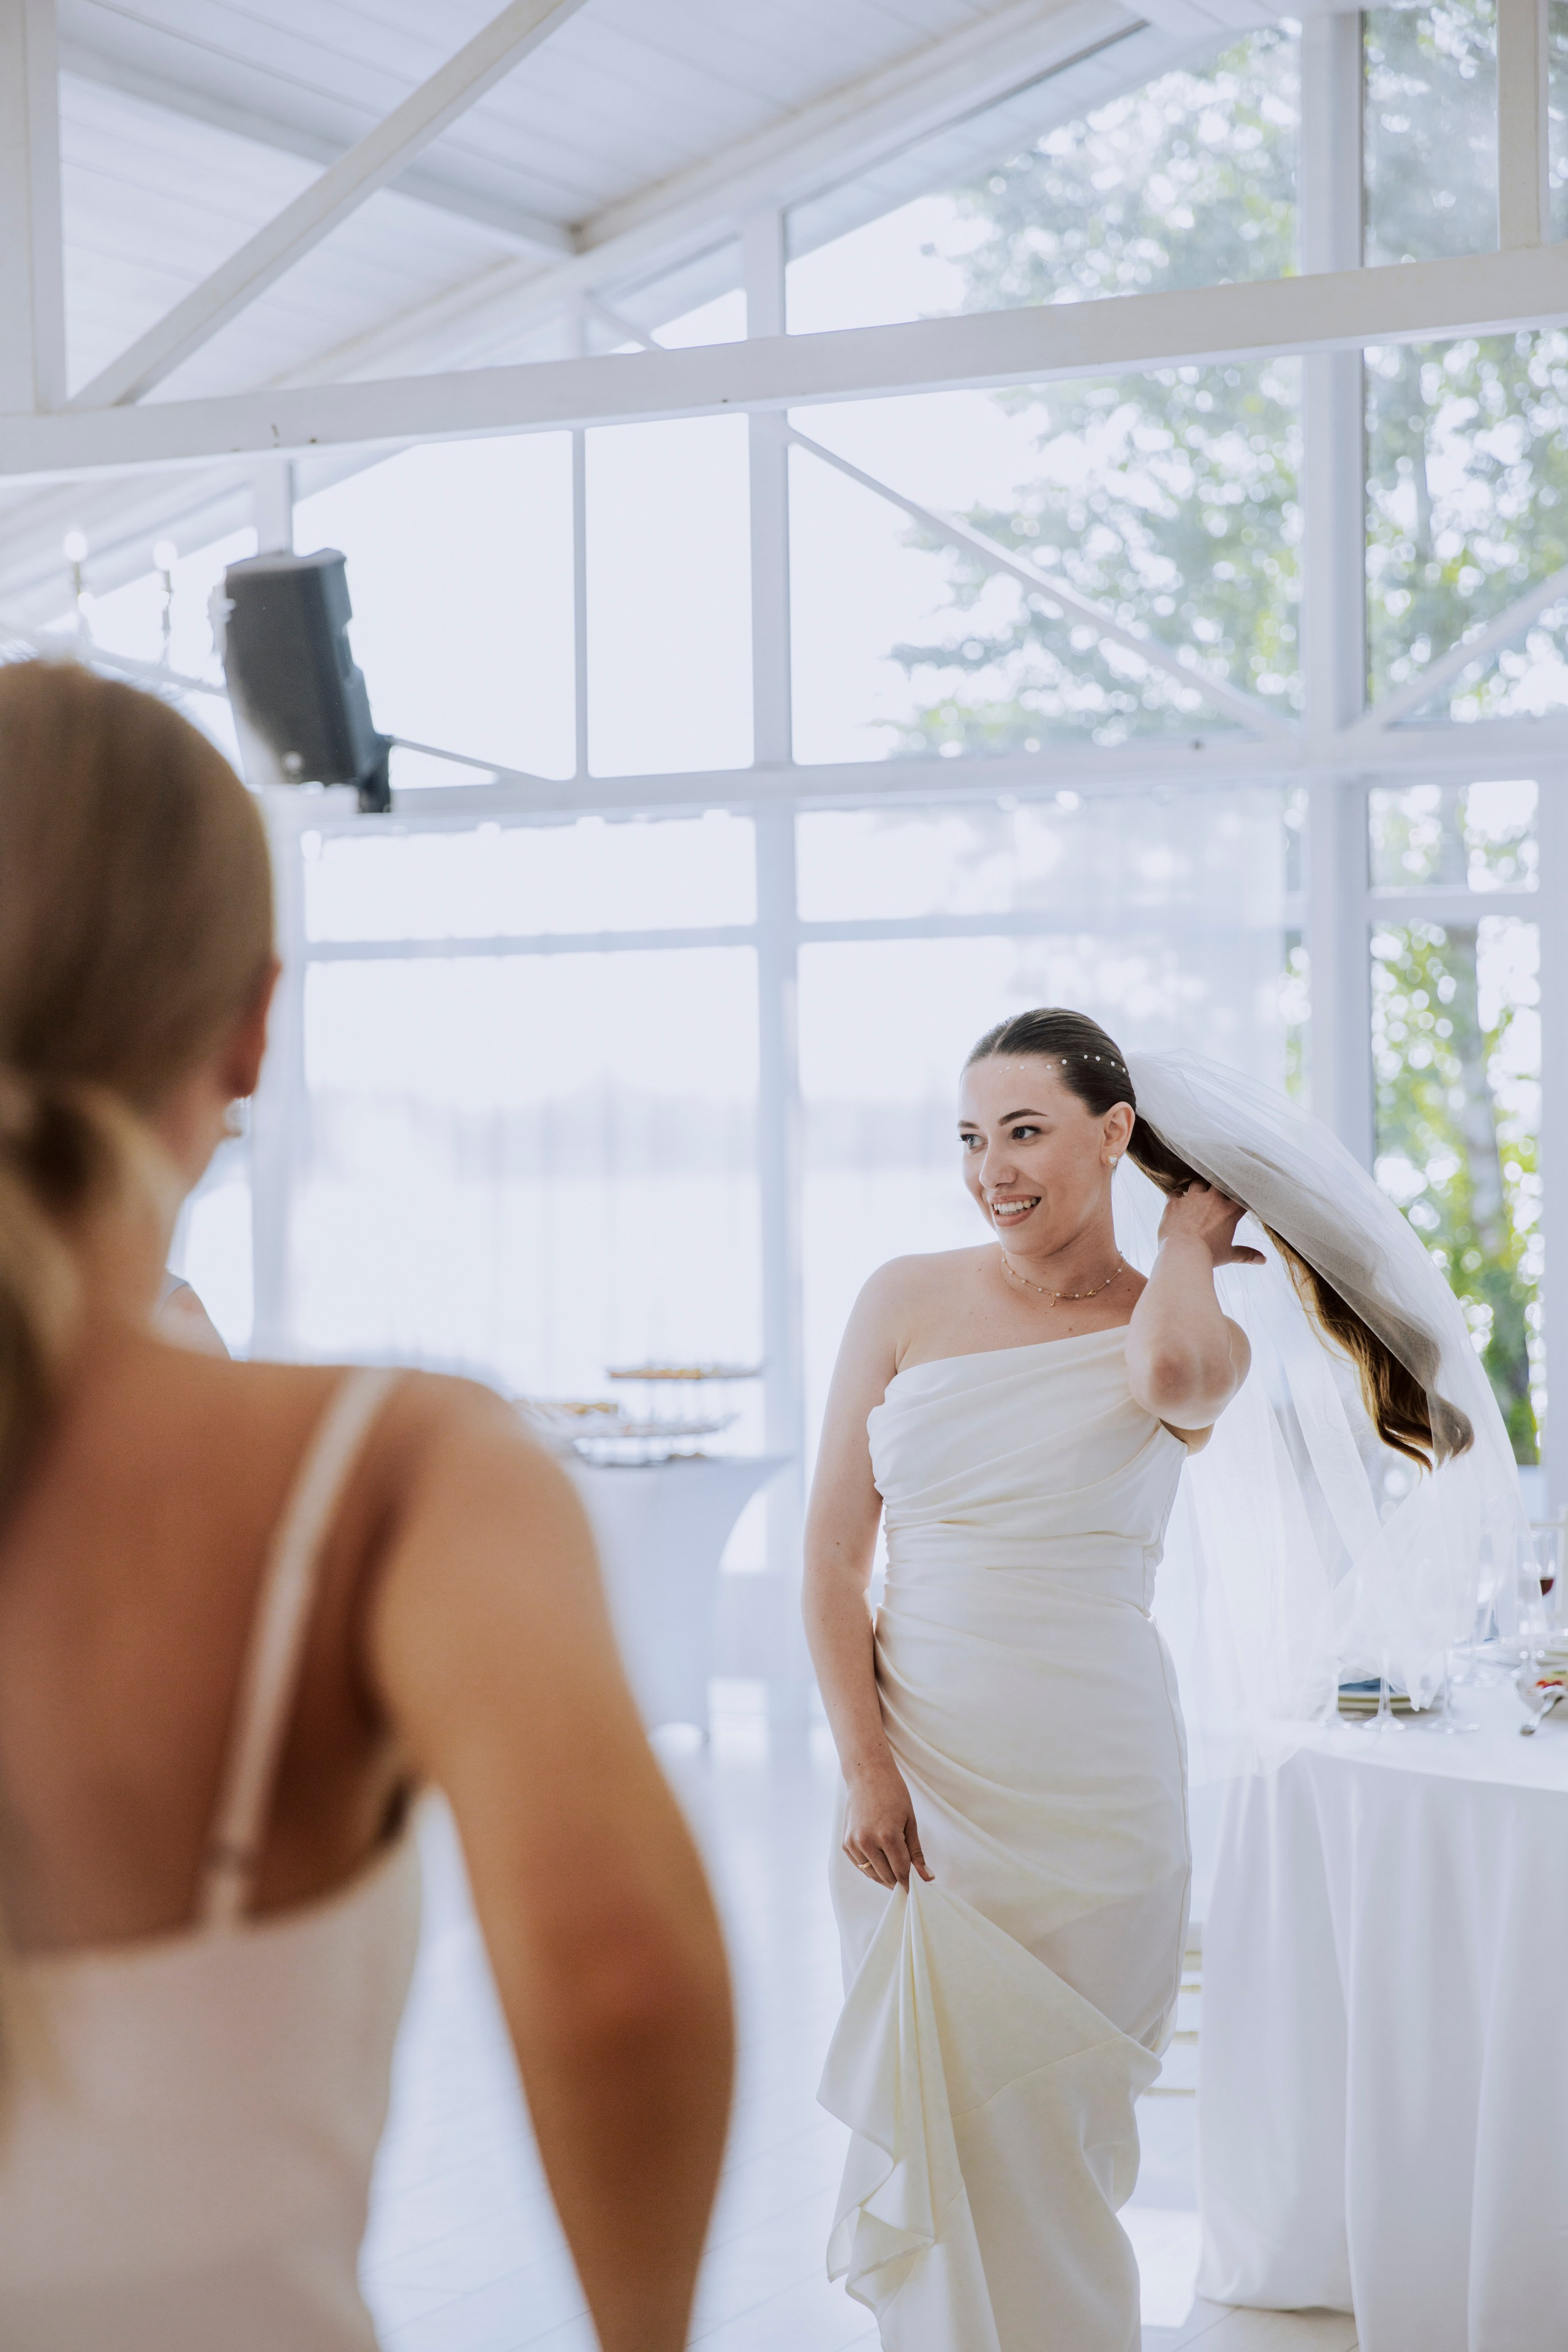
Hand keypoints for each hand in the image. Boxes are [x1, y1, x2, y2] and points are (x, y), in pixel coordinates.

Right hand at [842, 1755, 931, 1889]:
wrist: (866, 1774)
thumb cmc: (893, 1793)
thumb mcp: (910, 1821)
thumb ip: (916, 1852)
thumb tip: (927, 1877)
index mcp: (887, 1836)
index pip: (902, 1872)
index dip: (911, 1883)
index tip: (918, 1890)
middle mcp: (867, 1842)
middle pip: (887, 1877)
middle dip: (900, 1881)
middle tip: (910, 1879)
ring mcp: (853, 1844)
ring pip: (872, 1875)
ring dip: (885, 1877)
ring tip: (896, 1870)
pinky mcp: (845, 1843)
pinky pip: (860, 1866)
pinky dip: (871, 1868)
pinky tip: (881, 1862)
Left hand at [1157, 1180, 1263, 1268]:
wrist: (1182, 1255)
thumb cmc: (1208, 1255)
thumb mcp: (1229, 1254)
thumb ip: (1246, 1254)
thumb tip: (1263, 1260)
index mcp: (1229, 1212)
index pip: (1240, 1196)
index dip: (1240, 1194)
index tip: (1237, 1197)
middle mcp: (1211, 1200)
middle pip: (1218, 1183)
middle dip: (1218, 1187)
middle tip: (1215, 1193)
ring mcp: (1192, 1199)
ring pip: (1197, 1184)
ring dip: (1197, 1188)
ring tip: (1196, 1194)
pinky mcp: (1174, 1202)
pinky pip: (1175, 1192)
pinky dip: (1176, 1195)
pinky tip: (1177, 1198)